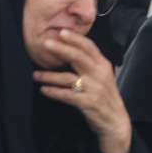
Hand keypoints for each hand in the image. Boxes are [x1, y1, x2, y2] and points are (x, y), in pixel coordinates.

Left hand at [33, 29, 131, 152]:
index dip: (75, 38)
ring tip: (36, 74)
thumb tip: (70, 49)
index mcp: (103, 65)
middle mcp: (100, 74)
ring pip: (69, 78)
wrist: (115, 121)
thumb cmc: (105, 96)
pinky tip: (44, 89)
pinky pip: (67, 95)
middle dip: (61, 49)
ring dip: (50, 76)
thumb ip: (90, 64)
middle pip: (78, 57)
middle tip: (46, 43)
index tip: (61, 31)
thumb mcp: (102, 76)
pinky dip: (54, 92)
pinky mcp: (88, 103)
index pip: (89, 47)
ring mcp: (94, 89)